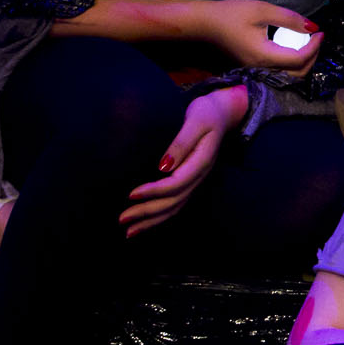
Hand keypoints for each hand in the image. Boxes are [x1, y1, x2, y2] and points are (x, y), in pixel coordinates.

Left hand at [120, 85, 246, 236]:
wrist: (222, 113)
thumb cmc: (206, 113)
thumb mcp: (195, 120)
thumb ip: (181, 142)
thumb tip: (163, 166)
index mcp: (201, 162)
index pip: (177, 183)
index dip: (154, 191)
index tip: (131, 194)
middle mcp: (199, 176)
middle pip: (174, 201)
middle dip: (148, 212)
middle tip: (122, 219)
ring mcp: (196, 180)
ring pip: (175, 207)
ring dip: (152, 221)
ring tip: (129, 231)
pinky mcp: (190, 181)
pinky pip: (175, 204)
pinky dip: (159, 216)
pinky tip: (144, 223)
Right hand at [199, 0, 323, 70]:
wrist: (205, 24)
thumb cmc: (232, 14)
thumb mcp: (262, 10)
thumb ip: (289, 19)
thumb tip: (313, 27)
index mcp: (264, 56)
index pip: (299, 59)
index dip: (314, 47)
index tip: (321, 32)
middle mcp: (260, 69)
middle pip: (297, 74)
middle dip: (312, 57)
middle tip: (317, 39)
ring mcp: (255, 71)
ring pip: (288, 77)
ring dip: (303, 63)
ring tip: (309, 44)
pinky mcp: (252, 69)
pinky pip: (278, 74)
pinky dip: (292, 65)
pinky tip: (293, 49)